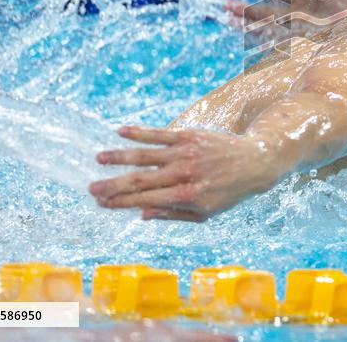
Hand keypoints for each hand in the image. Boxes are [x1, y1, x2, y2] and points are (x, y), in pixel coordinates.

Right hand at [89, 125, 281, 221]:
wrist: (255, 162)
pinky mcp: (189, 135)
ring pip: (145, 155)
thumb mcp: (205, 213)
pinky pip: (160, 133)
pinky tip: (120, 131)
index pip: (145, 200)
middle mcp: (183, 174)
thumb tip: (141, 214)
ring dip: (119, 156)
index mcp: (186, 196)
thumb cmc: (228, 192)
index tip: (101, 202)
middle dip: (113, 184)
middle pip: (140, 180)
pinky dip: (139, 132)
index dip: (121, 202)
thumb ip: (172, 214)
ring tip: (98, 158)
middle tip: (91, 187)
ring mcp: (185, 153)